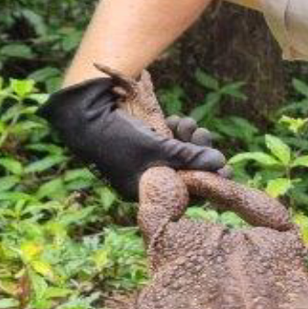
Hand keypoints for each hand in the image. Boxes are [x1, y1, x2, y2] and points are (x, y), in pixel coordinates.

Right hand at [37, 78, 227, 199]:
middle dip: (198, 152)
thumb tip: (220, 163)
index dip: (207, 180)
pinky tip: (176, 120)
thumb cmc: (118, 138)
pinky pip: (168, 143)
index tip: (225, 168)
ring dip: (188, 138)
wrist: (82, 114)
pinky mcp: (144, 144)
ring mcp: (145, 161)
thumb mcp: (157, 149)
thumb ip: (189, 157)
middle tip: (203, 133)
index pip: (186, 194)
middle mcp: (146, 180)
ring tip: (188, 123)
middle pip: (185, 172)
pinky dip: (175, 132)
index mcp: (146, 192)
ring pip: (179, 155)